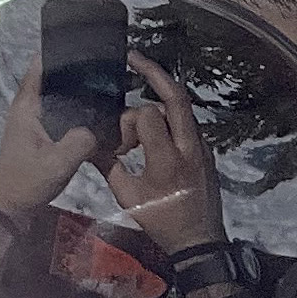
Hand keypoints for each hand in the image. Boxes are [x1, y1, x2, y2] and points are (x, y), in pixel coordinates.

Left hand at [0, 61, 102, 217]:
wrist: (10, 207)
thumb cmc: (27, 181)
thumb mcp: (59, 162)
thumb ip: (82, 141)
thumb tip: (102, 127)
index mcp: (27, 106)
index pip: (40, 67)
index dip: (59, 53)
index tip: (85, 46)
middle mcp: (28, 108)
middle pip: (53, 79)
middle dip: (76, 72)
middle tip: (107, 69)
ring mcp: (34, 122)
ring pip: (59, 98)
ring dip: (78, 93)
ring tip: (107, 88)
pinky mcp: (41, 135)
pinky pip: (62, 114)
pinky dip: (77, 111)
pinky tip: (97, 116)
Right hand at [106, 56, 228, 256]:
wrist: (200, 240)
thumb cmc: (161, 222)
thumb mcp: (127, 196)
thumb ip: (108, 165)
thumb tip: (89, 144)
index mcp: (167, 158)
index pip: (146, 115)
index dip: (127, 122)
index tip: (120, 145)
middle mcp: (189, 147)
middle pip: (176, 97)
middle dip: (153, 72)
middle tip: (132, 57)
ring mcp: (202, 148)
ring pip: (182, 109)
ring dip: (159, 101)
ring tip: (138, 104)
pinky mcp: (206, 153)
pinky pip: (187, 124)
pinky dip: (169, 117)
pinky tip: (154, 125)